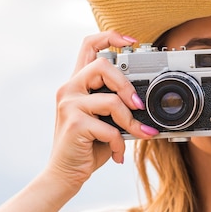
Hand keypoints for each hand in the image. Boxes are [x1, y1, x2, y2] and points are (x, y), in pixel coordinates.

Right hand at [45, 31, 157, 193]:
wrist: (65, 174)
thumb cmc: (87, 147)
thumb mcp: (104, 120)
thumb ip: (116, 105)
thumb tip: (146, 101)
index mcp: (77, 84)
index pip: (89, 46)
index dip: (110, 37)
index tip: (131, 41)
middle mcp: (70, 89)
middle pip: (101, 65)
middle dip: (126, 85)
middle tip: (138, 105)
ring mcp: (69, 105)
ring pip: (111, 100)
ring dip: (130, 122)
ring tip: (138, 135)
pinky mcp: (74, 124)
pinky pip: (109, 128)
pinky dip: (119, 144)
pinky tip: (118, 154)